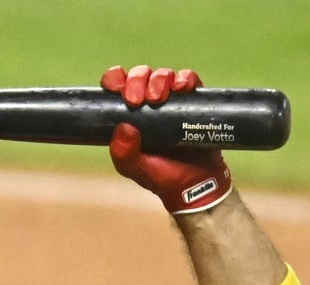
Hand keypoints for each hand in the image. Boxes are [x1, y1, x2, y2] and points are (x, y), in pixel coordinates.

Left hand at [101, 65, 231, 213]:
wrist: (195, 184)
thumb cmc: (161, 176)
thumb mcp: (134, 169)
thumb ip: (123, 153)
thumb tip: (123, 127)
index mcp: (128, 115)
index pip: (116, 86)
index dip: (115, 80)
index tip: (118, 90)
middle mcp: (148, 103)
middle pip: (139, 75)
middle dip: (137, 80)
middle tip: (139, 100)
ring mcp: (172, 101)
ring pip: (162, 75)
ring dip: (159, 79)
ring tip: (159, 98)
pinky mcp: (194, 101)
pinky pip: (189, 79)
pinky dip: (185, 78)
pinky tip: (182, 88)